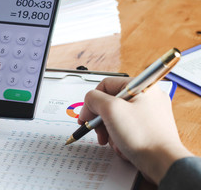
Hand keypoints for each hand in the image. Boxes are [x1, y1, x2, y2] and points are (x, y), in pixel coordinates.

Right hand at [78, 77, 192, 183]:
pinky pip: (127, 128)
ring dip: (110, 131)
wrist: (163, 163)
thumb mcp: (111, 109)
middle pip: (111, 102)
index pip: (106, 85)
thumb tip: (90, 100)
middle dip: (101, 119)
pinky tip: (122, 146)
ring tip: (112, 142)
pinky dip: (120, 138)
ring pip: (117, 117)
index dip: (92, 101)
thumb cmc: (143, 136)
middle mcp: (147, 97)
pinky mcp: (149, 128)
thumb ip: (94, 99)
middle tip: (97, 131)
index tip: (86, 116)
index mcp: (142, 86)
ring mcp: (150, 113)